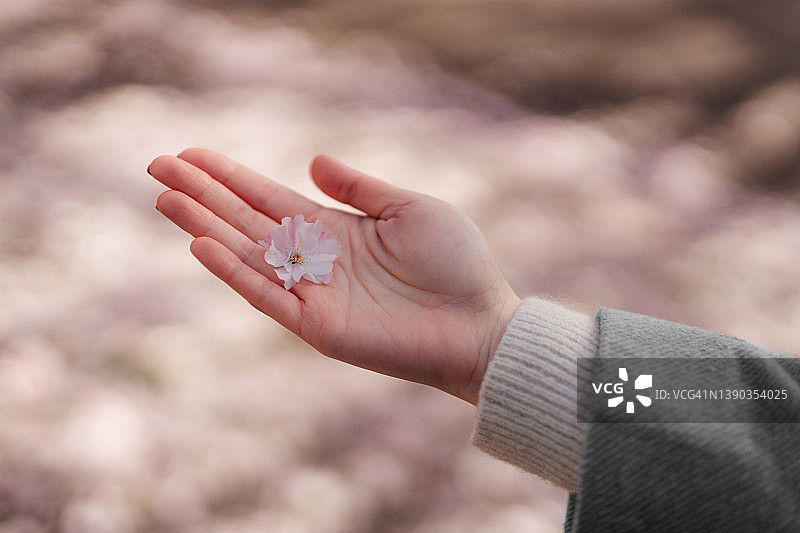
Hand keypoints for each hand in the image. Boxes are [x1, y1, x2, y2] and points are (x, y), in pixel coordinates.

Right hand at [148, 148, 520, 403]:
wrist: (480, 322)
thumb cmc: (455, 264)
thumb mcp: (409, 208)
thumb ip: (359, 187)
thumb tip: (312, 160)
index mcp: (334, 229)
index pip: (268, 197)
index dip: (228, 177)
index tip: (189, 155)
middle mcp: (315, 260)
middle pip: (245, 221)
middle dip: (202, 195)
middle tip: (157, 168)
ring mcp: (313, 294)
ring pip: (246, 255)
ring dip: (204, 228)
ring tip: (165, 200)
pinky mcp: (318, 326)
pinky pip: (267, 296)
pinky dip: (233, 272)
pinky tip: (201, 246)